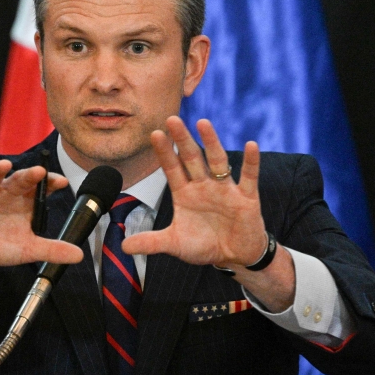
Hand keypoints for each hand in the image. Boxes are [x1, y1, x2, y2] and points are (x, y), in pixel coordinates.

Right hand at [0, 160, 82, 283]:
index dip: (51, 183)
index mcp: (24, 202)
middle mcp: (6, 191)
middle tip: (39, 171)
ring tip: (4, 165)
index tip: (62, 182)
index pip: (41, 189)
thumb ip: (50, 250)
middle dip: (29, 175)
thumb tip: (79, 256)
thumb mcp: (25, 249)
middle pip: (20, 180)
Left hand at [122, 116, 267, 267]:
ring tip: (203, 123)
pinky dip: (251, 162)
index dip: (164, 152)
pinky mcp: (246, 197)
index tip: (154, 134)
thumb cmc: (205, 245)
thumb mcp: (175, 244)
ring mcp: (225, 189)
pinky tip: (251, 145)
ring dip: (211, 142)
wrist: (234, 256)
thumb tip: (123, 246)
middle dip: (182, 140)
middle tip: (172, 119)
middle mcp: (204, 186)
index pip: (172, 169)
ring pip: (217, 161)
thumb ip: (151, 242)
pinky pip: (249, 177)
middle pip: (192, 158)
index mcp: (185, 193)